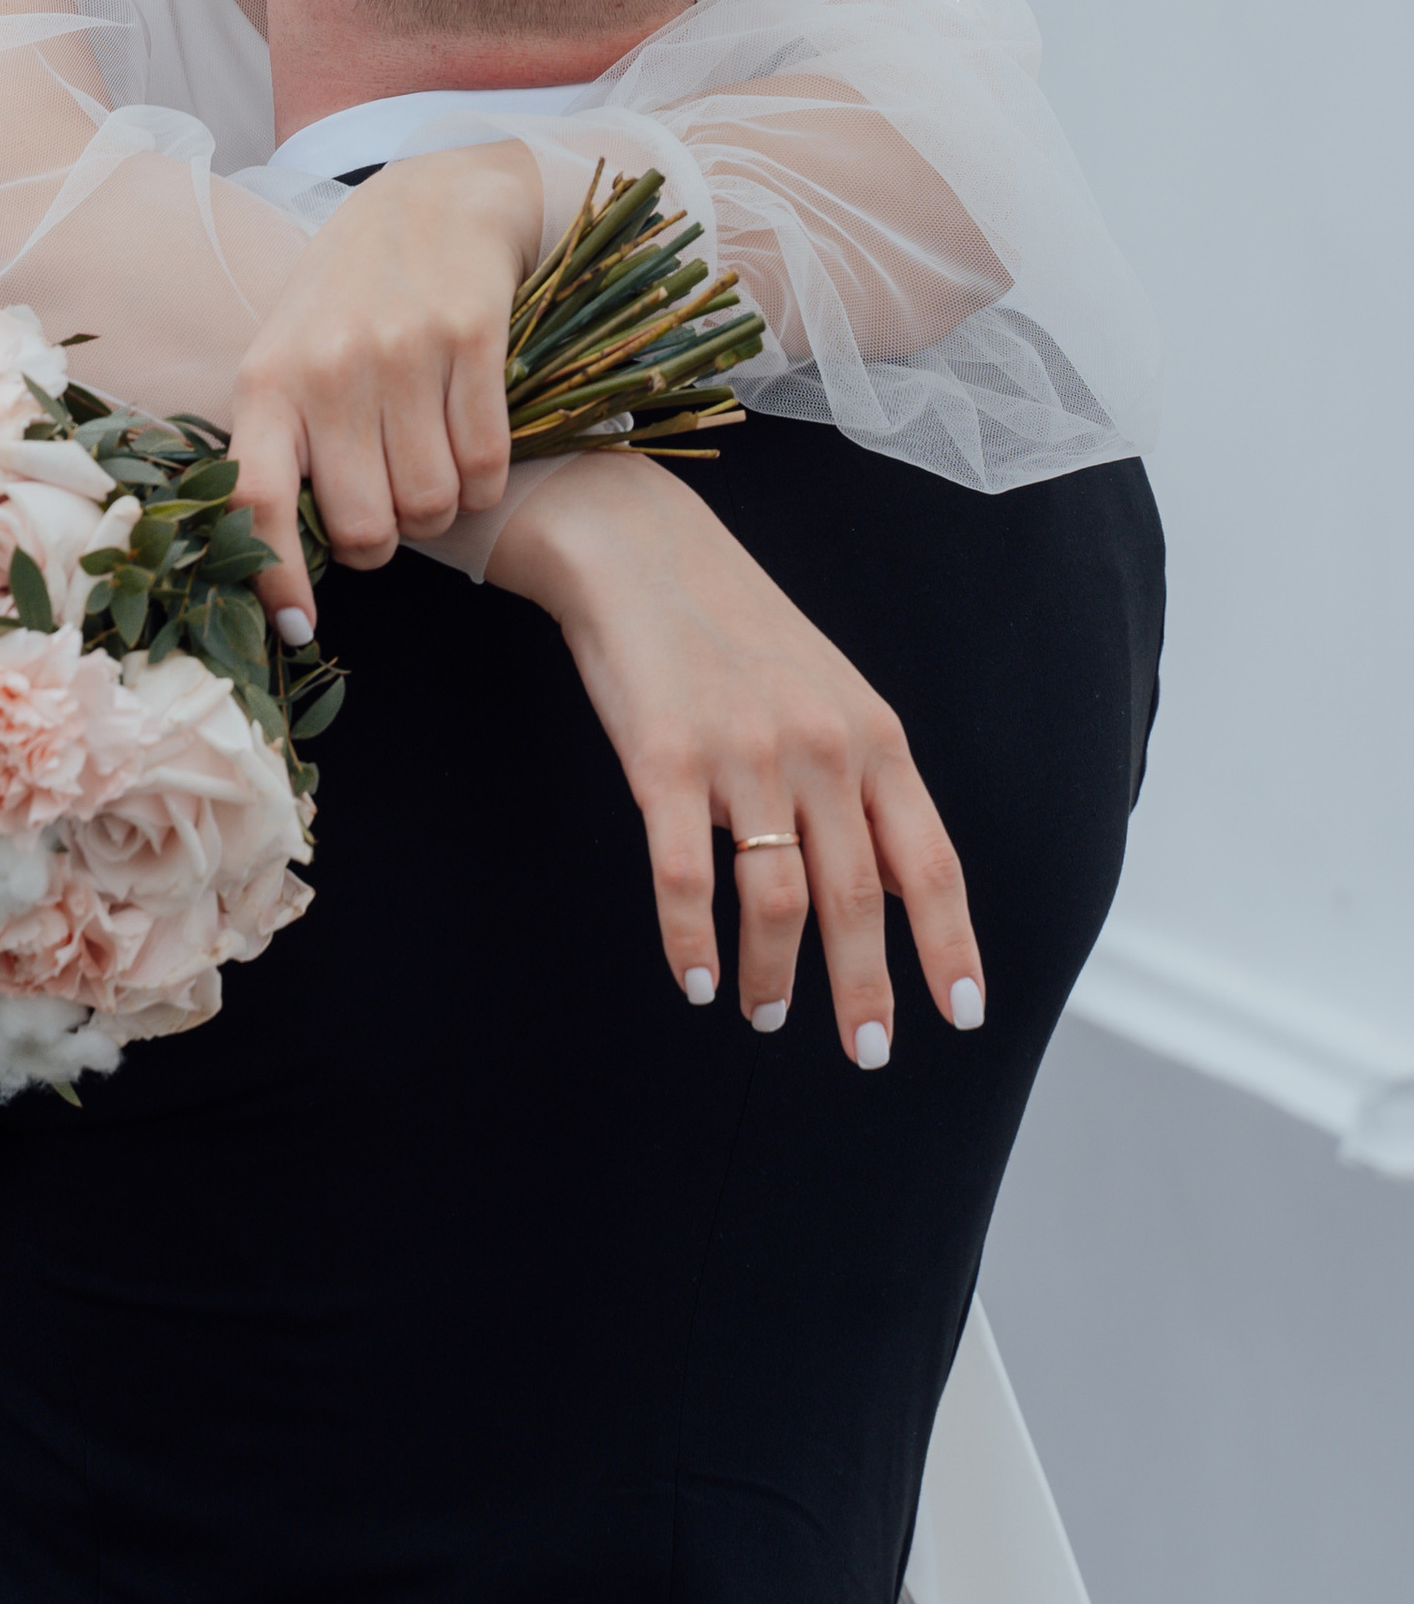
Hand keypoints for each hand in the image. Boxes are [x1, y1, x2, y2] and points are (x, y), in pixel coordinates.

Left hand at [227, 141, 544, 630]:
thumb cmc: (352, 292)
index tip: (300, 628)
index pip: (256, 499)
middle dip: (384, 540)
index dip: (276, 577)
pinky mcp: (472, 338)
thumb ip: (284, 439)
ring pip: (432, 505)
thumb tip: (286, 555)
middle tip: (390, 508)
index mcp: (268, 378)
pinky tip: (473, 447)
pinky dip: (487, 481)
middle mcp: (329, 367)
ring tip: (431, 467)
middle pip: (365, 525)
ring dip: (440, 511)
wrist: (435, 196)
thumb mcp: (290, 352)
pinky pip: (487, 465)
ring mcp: (402, 351)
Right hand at [487, 454, 983, 1065]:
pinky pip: (687, 877)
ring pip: (777, 900)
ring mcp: (744, 756)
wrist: (642, 551)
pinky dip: (692, 942)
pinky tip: (696, 978)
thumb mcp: (829, 693)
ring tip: (763, 1012)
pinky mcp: (665, 761)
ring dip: (776, 975)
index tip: (962, 1013)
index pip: (931, 861)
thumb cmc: (736, 631)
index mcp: (873, 736)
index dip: (949, 944)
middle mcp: (822, 749)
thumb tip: (900, 883)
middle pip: (859, 898)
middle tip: (865, 1052)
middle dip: (865, 989)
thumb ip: (865, 779)